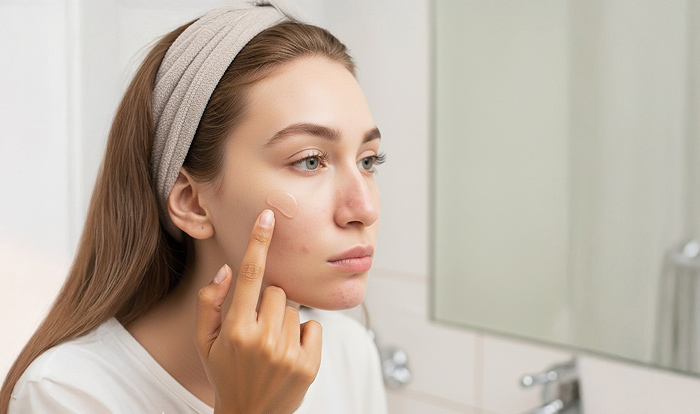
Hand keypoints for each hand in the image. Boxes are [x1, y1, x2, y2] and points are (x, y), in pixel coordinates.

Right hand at [195, 209, 322, 413]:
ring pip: (294, 309)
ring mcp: (288, 353)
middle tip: (258, 328)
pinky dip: (303, 335)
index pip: (250, 275)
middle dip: (268, 303)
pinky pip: (313, 326)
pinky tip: (288, 354)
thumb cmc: (225, 372)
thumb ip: (209, 303)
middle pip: (277, 291)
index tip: (268, 216)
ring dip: (284, 321)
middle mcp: (263, 339)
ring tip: (272, 346)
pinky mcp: (309, 364)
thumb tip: (228, 270)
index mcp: (235, 329)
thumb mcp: (205, 341)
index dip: (258, 241)